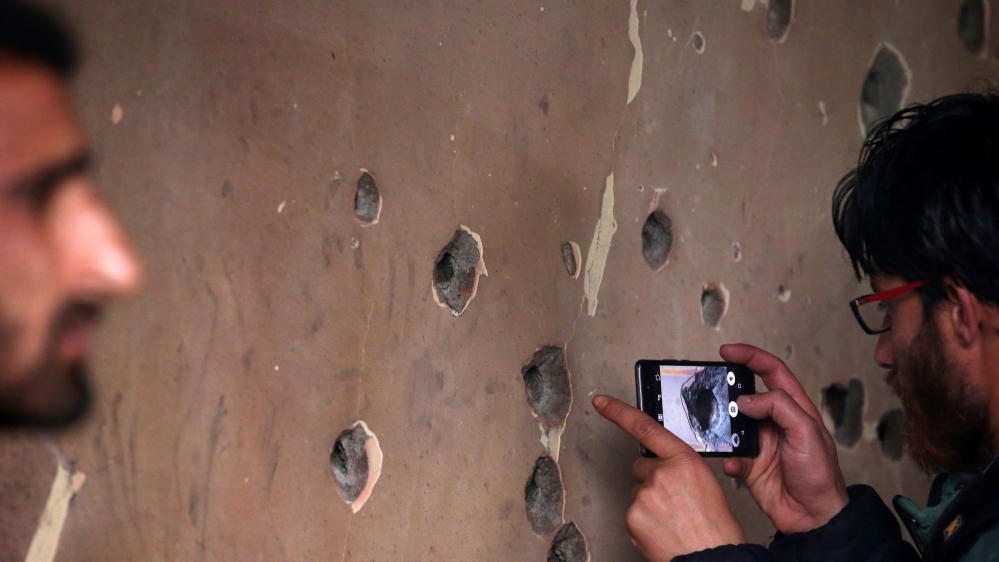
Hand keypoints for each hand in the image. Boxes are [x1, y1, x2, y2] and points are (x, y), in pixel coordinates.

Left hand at [593, 395, 745, 560]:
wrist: (711, 558)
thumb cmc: (715, 527)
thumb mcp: (705, 484)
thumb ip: (680, 468)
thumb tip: (664, 470)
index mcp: (684, 460)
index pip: (646, 427)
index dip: (619, 411)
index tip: (601, 402)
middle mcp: (661, 474)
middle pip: (642, 467)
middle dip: (653, 481)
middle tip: (674, 502)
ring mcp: (644, 496)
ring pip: (638, 493)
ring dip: (650, 504)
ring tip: (672, 520)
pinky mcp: (632, 516)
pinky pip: (633, 513)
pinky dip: (644, 522)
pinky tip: (662, 530)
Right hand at [720, 344, 848, 533]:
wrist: (813, 517)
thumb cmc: (821, 476)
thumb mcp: (808, 433)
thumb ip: (780, 407)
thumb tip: (748, 398)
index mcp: (795, 408)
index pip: (772, 371)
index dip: (750, 356)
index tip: (727, 351)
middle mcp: (775, 422)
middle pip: (747, 393)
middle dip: (729, 387)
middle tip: (712, 385)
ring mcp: (761, 442)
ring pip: (733, 423)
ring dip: (722, 424)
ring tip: (715, 423)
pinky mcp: (749, 464)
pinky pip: (730, 455)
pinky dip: (728, 458)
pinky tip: (733, 463)